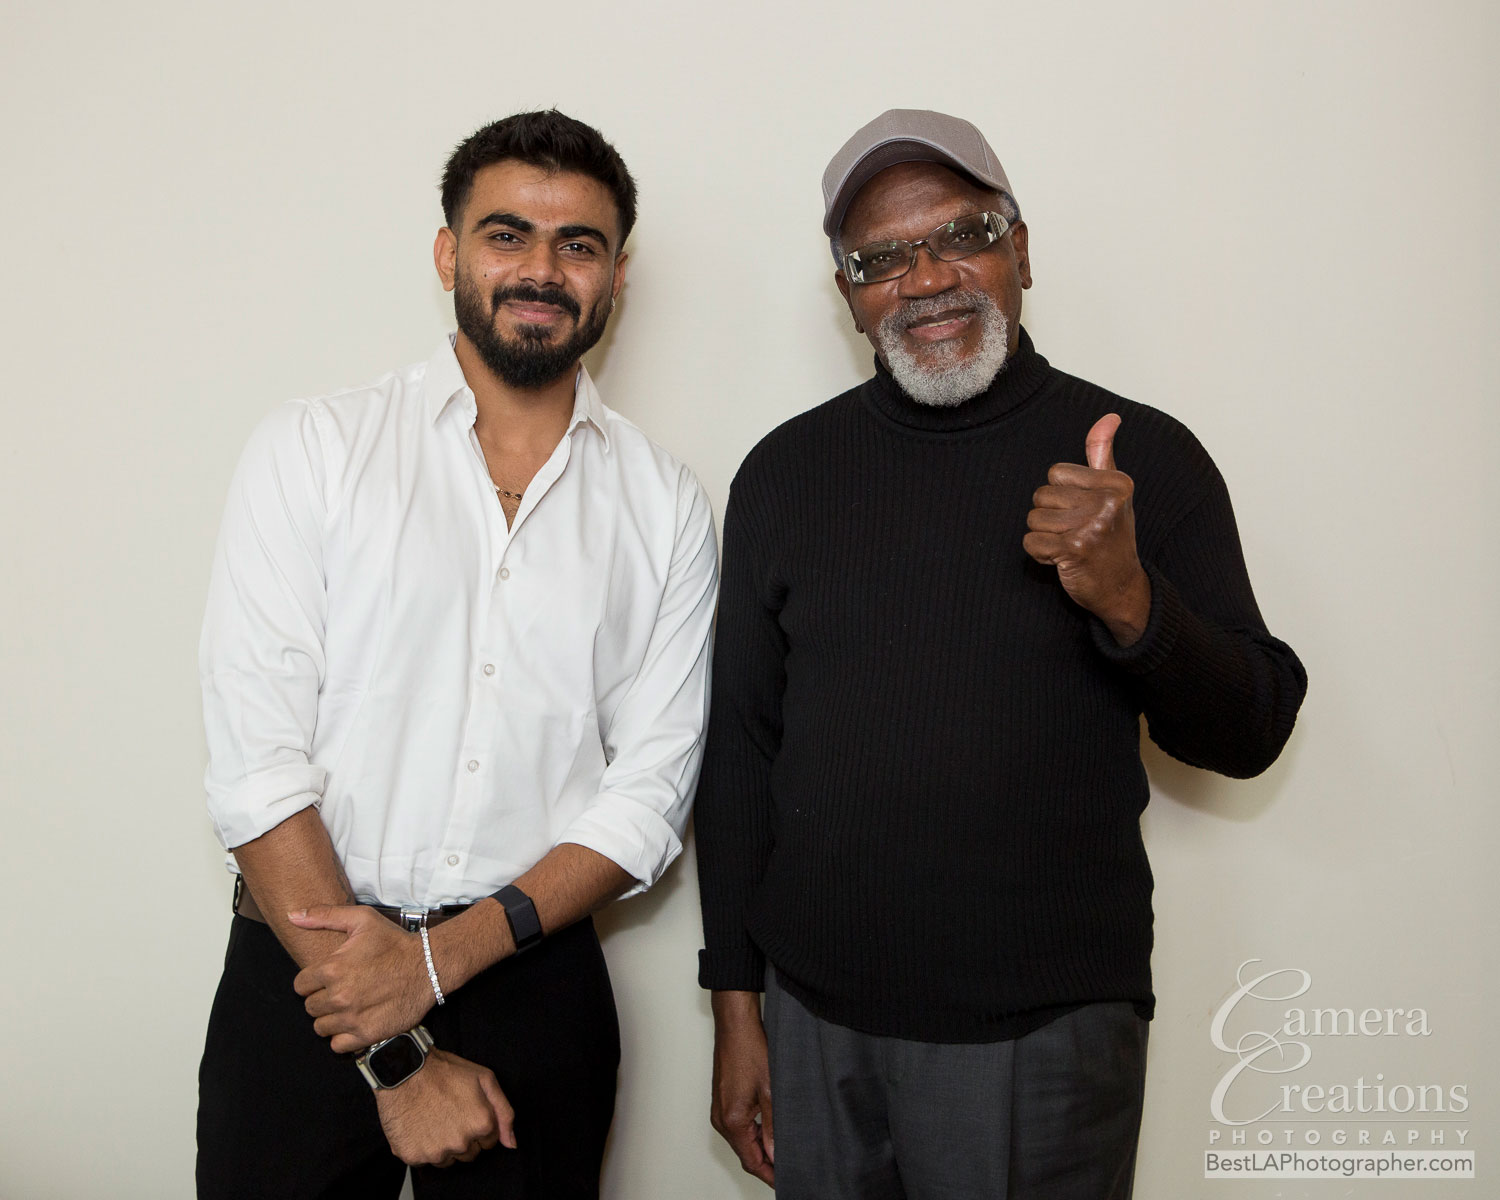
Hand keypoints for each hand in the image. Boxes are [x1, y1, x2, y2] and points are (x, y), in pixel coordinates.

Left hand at [290, 905, 431, 1051]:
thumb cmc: (394, 942)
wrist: (429, 966)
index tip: (327, 979)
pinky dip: (343, 1037)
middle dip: (322, 1000)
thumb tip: (292, 916)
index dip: (312, 981)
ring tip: (349, 1007)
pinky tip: (356, 1022)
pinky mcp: (367, 1034)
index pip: (300, 986)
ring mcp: (352, 1018)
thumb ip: (324, 916)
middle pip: (310, 1008)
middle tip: (342, 991)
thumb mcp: (362, 919)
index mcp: (332, 969)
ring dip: (331, 1019)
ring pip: (321, 1028)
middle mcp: (339, 996)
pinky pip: (337, 1045)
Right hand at [375, 1049, 515, 1166]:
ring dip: (443, 1145)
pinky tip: (420, 1126)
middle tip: (450, 1114)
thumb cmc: (443, 1071)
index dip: (479, 1126)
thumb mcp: (485, 1079)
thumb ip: (504, 1112)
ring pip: (447, 1160)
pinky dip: (422, 1147)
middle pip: (469, 1154)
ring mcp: (436, 1152)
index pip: (489, 1142)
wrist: (405, 1069)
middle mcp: (460, 1143)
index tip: (467, 1112)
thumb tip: (510, 1143)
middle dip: (464, 1138)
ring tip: (434, 1119)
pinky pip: (424, 1161)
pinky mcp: (413, 1156)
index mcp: (481, 1124)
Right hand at [709, 991, 774, 1186]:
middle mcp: (721, 1119)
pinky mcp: (722, 1101)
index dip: (769, 1174)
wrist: (735, 1025)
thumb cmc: (750, 1050)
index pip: (752, 1161)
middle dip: (766, 1164)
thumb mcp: (771, 1092)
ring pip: (742, 1141)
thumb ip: (773, 1128)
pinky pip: (738, 1127)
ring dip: (760, 1148)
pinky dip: (752, 1134)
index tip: (786, 1180)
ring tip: (782, 1151)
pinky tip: (768, 1131)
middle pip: (745, 1154)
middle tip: (789, 1168)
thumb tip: (776, 1155)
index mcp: (732, 1121)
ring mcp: (720, 1110)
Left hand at [1024, 413, 1151, 644]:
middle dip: (1050, 517)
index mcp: (1117, 483)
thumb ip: (1103, 454)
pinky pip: (1030, 542)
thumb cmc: (1112, 536)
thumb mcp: (1113, 492)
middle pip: (1041, 495)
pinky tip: (1062, 559)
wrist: (1122, 587)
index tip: (1082, 512)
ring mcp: (1091, 525)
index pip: (1055, 473)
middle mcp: (1107, 501)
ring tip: (1069, 546)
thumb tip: (1109, 417)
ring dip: (1044, 536)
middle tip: (1076, 533)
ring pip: (1033, 519)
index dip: (1061, 495)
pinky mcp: (1074, 548)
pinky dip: (1040, 554)